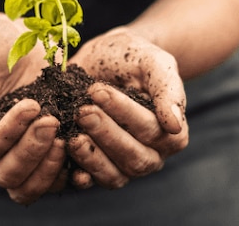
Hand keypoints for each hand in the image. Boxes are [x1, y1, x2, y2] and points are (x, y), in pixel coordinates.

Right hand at [0, 14, 66, 203]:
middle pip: (8, 176)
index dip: (9, 133)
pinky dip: (71, 171)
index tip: (32, 104)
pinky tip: (84, 148)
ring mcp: (23, 155)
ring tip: (68, 137)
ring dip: (50, 168)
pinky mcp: (49, 151)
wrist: (16, 39)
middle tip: (52, 121)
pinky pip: (58, 177)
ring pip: (31, 186)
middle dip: (32, 152)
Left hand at [67, 27, 188, 188]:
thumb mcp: (153, 62)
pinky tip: (64, 156)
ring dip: (91, 156)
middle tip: (83, 111)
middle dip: (106, 134)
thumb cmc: (133, 58)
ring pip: (114, 175)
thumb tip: (174, 125)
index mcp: (172, 133)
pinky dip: (77, 173)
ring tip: (71, 135)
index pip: (152, 130)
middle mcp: (152, 155)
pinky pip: (90, 181)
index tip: (99, 91)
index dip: (125, 113)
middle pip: (134, 158)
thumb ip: (168, 89)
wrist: (103, 59)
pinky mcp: (98, 170)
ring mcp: (124, 167)